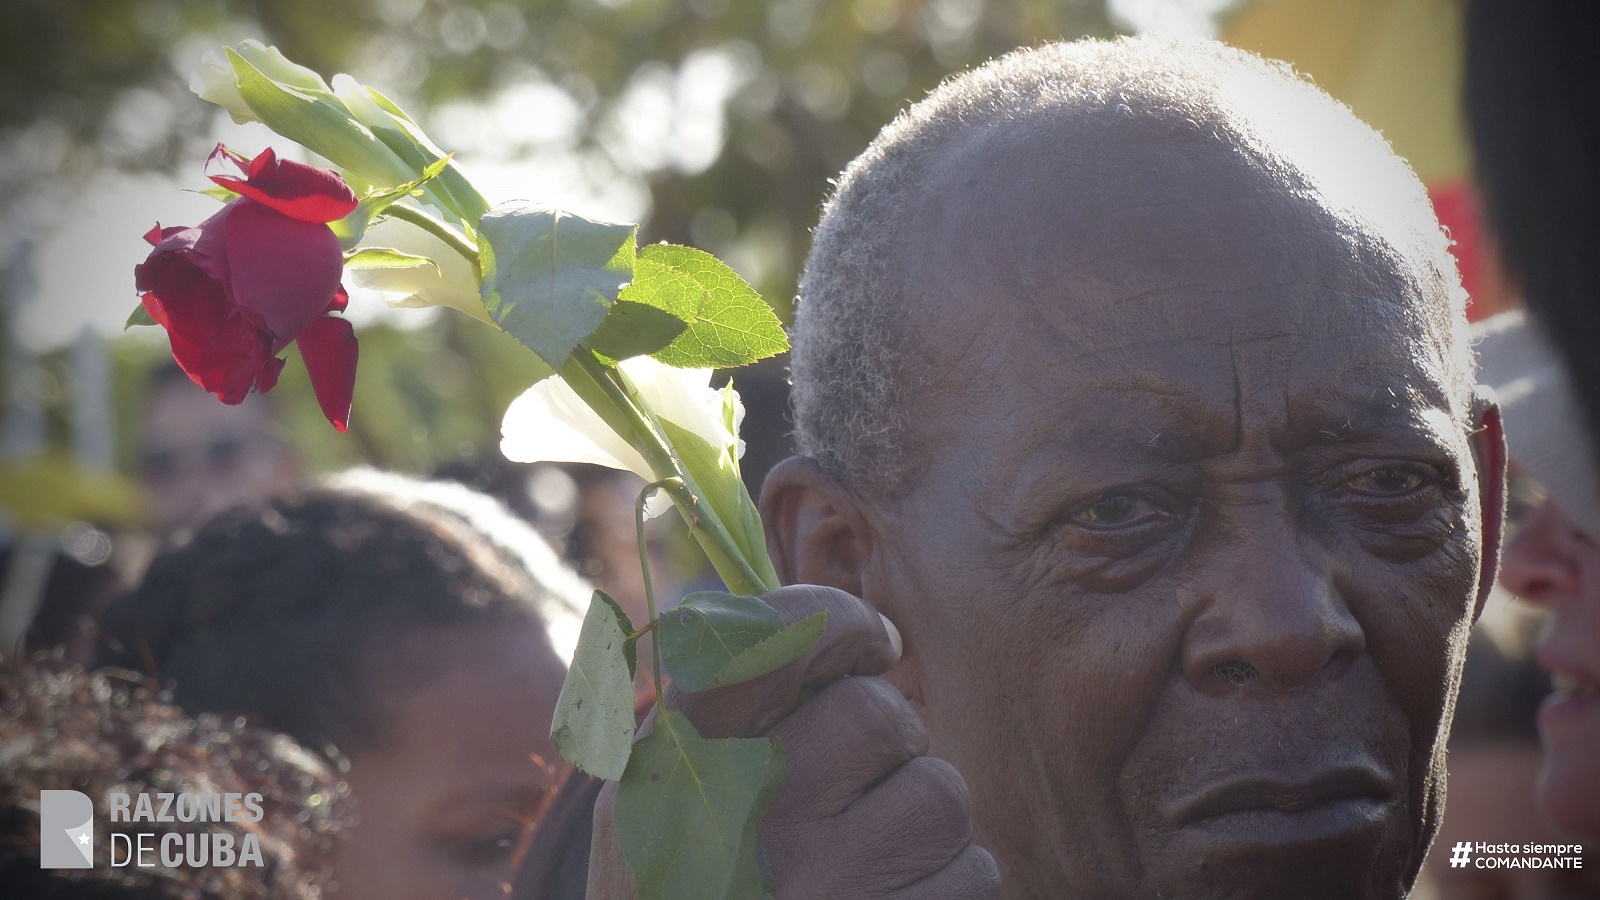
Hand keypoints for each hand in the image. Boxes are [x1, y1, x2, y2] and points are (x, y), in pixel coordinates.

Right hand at [587, 585, 999, 898]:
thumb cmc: (684, 888)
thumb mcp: (658, 791)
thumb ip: (728, 701)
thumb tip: (865, 628)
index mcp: (675, 759)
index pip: (774, 633)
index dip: (839, 622)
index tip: (866, 642)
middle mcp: (738, 816)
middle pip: (881, 715)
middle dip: (885, 746)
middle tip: (847, 796)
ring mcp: (817, 889)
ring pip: (941, 795)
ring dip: (921, 827)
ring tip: (862, 872)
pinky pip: (971, 879)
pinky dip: (945, 895)